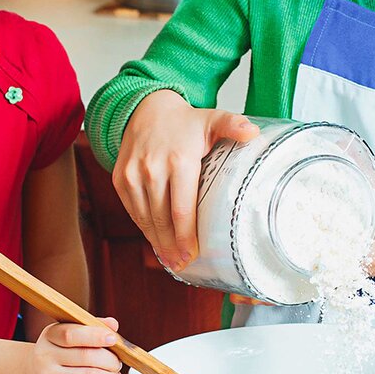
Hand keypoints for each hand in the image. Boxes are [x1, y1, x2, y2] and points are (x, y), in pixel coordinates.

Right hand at [19, 318, 121, 373]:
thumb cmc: (61, 352)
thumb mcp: (71, 334)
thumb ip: (92, 327)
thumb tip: (113, 324)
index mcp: (50, 335)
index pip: (71, 334)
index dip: (95, 336)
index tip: (113, 339)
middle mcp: (45, 356)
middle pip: (86, 356)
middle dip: (110, 360)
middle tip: (117, 362)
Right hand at [113, 90, 257, 269]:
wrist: (147, 108)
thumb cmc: (186, 122)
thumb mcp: (213, 119)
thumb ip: (233, 126)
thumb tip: (255, 134)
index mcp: (179, 160)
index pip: (182, 209)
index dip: (186, 237)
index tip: (193, 255)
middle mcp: (152, 168)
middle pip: (162, 219)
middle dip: (171, 246)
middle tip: (182, 264)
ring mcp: (132, 174)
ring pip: (144, 218)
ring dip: (156, 242)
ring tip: (169, 259)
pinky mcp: (119, 178)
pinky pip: (132, 210)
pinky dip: (143, 227)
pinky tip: (154, 240)